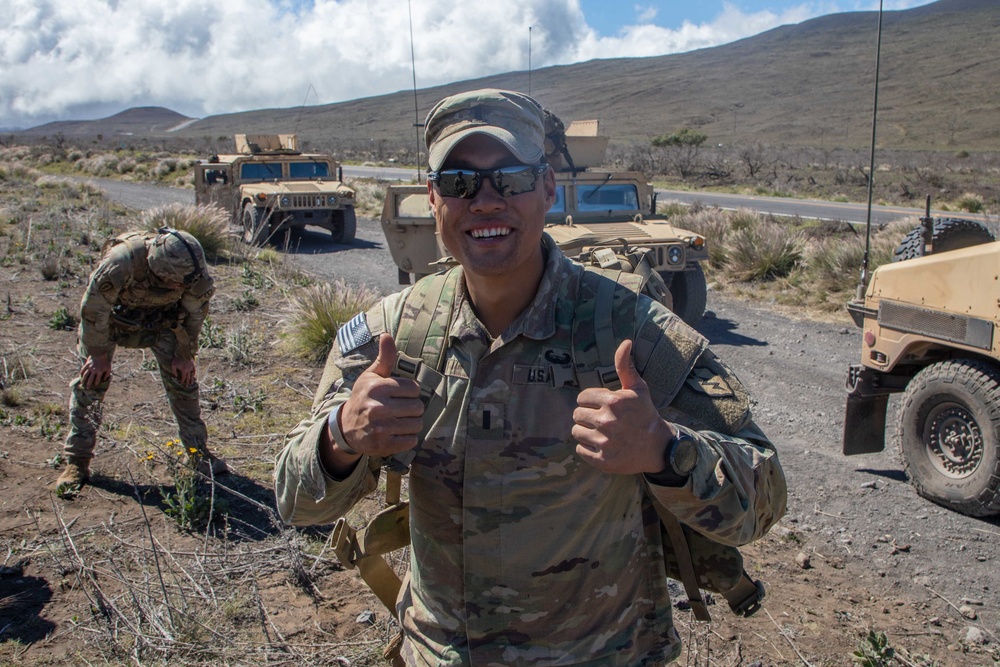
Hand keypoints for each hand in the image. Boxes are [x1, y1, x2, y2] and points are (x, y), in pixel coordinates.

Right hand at [80, 354, 110, 388]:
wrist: (100, 354)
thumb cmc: (105, 362)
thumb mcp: (108, 368)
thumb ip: (107, 374)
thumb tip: (104, 379)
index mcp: (99, 372)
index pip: (97, 380)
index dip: (95, 383)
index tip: (94, 386)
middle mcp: (94, 371)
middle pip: (90, 379)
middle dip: (88, 384)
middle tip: (87, 388)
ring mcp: (89, 368)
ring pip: (85, 375)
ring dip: (84, 380)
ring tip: (82, 383)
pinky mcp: (86, 364)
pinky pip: (83, 370)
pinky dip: (81, 373)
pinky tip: (80, 376)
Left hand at [172, 358, 196, 385]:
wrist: (183, 353)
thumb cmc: (177, 359)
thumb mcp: (173, 365)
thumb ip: (174, 371)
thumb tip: (176, 376)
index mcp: (184, 370)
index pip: (183, 377)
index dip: (182, 381)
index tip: (181, 383)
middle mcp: (188, 370)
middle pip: (188, 377)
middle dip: (187, 382)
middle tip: (187, 386)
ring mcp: (191, 367)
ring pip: (192, 375)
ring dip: (191, 379)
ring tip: (191, 383)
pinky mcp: (192, 365)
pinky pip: (194, 370)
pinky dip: (193, 373)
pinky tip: (193, 375)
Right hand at [337, 334, 424, 457]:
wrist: (346, 427)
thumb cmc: (363, 397)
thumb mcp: (371, 376)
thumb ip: (384, 357)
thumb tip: (387, 335)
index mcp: (377, 387)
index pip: (414, 388)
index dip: (410, 392)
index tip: (400, 394)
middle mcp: (378, 407)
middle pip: (418, 407)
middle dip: (412, 408)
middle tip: (400, 409)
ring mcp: (380, 428)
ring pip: (417, 424)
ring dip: (412, 423)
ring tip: (399, 421)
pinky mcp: (383, 445)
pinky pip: (411, 440)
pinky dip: (407, 438)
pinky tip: (396, 433)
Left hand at [572, 339, 674, 474]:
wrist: (657, 446)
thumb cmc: (644, 414)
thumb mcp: (637, 388)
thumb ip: (625, 365)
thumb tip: (626, 341)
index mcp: (613, 401)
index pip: (581, 398)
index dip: (590, 401)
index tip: (602, 406)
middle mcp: (607, 421)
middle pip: (577, 415)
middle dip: (587, 416)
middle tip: (602, 421)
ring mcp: (605, 442)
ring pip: (576, 432)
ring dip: (586, 432)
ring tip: (602, 433)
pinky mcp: (603, 460)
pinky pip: (580, 450)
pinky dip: (588, 448)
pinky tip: (603, 445)